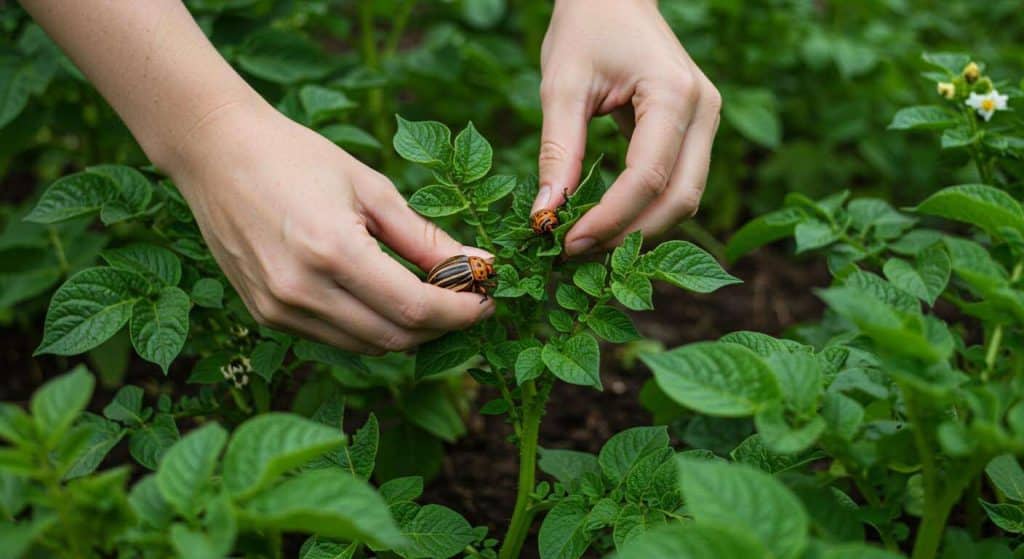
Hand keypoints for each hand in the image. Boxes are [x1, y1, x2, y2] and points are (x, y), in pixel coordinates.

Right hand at [167, 100, 493, 353]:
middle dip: (441, 327)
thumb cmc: (297, 157)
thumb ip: (424, 238)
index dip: (460, 312)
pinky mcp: (265, 315)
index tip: (487, 300)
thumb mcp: (371, 188)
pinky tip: (385, 300)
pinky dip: (369, 328)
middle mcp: (302, 291)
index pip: (415, 308)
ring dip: (407, 332)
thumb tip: (478, 265)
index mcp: (332, 251)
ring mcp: (278, 309)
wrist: (216, 152)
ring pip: (366, 347)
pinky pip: (334, 338)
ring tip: (432, 301)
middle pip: (394, 338)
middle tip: (467, 301)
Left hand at [533, 0, 721, 255]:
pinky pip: (679, 184)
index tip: (567, 242)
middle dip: (629, 234)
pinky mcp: (696, 131)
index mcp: (674, 93)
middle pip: (680, 198)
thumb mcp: (562, 85)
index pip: (648, 176)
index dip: (610, 218)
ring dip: (640, 228)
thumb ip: (557, 150)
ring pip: (685, 199)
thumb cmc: (586, 28)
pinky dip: (646, 210)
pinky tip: (607, 221)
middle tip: (576, 252)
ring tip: (588, 241)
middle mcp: (703, 110)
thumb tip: (546, 212)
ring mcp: (706, 122)